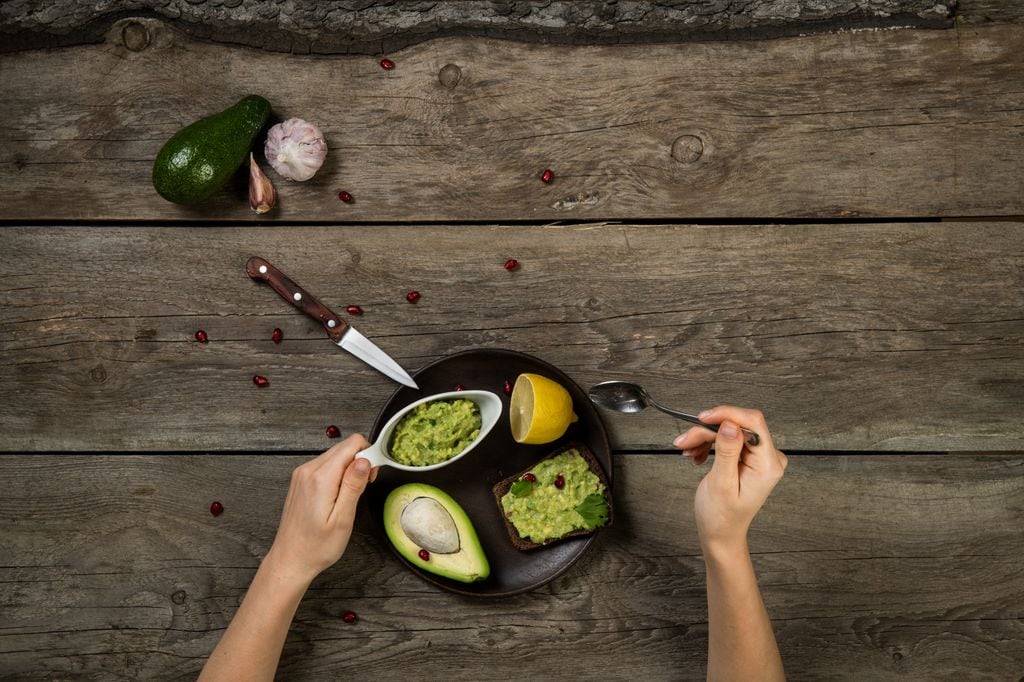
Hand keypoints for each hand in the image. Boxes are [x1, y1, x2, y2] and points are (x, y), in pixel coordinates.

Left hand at [263, 434, 375, 585]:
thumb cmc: (316, 547)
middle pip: (344, 447)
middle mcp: (308, 471)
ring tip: (350, 495)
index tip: (372, 476)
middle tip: (364, 488)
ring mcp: (302, 474)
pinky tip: (339, 495)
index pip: (352, 444)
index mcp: (321, 478)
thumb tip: (365, 460)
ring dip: (349, 468)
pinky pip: (325, 465)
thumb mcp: (343, 520)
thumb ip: (353, 486)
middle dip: (361, 461)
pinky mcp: (301, 480)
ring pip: (335, 455)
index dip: (369, 455)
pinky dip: (337, 473)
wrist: (290, 559)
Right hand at [673, 406, 786, 554]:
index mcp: (768, 465)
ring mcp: (759, 457)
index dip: (727, 415)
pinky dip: (708, 443)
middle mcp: (768, 458)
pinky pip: (727, 438)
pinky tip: (696, 454)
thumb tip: (730, 425)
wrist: (720, 533)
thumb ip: (727, 452)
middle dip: (708, 430)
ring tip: (687, 449)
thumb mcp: (721, 484)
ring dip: (704, 437)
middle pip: (738, 425)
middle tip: (685, 440)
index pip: (753, 423)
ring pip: (728, 430)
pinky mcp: (748, 457)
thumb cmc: (721, 516)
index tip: (702, 418)